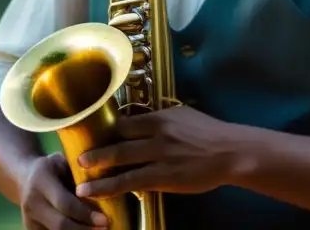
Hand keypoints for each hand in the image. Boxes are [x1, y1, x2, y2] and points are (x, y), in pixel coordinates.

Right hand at [19, 152, 109, 228]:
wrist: (24, 178)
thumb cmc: (53, 168)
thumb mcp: (65, 163)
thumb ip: (79, 176)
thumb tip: (105, 191)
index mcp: (41, 181)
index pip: (65, 203)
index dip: (86, 214)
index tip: (105, 219)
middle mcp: (32, 202)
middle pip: (60, 224)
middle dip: (85, 229)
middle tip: (106, 228)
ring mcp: (29, 219)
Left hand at [75, 105, 241, 199]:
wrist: (231, 152)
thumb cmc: (209, 133)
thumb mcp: (184, 116)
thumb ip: (161, 119)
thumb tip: (142, 120)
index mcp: (160, 118)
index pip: (125, 122)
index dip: (107, 131)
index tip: (92, 137)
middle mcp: (156, 134)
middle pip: (119, 141)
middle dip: (97, 151)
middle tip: (78, 158)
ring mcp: (160, 156)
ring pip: (122, 163)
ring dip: (99, 173)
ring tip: (81, 182)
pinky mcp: (165, 177)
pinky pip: (134, 182)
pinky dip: (114, 187)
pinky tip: (102, 193)